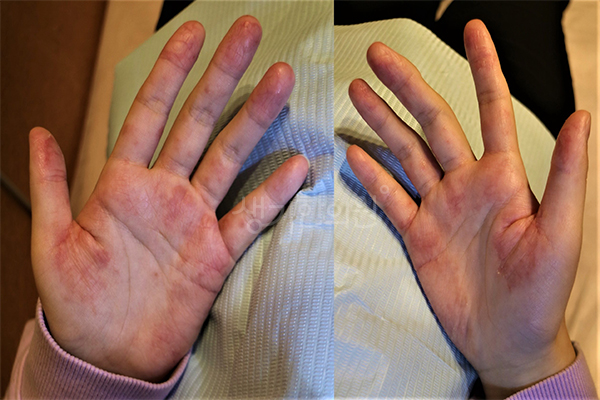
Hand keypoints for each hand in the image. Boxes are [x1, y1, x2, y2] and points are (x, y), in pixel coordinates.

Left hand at [29, 16, 307, 381]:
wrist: (107, 353)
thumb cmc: (73, 302)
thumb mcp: (51, 243)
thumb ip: (52, 187)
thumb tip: (38, 132)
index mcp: (122, 184)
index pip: (150, 114)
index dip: (170, 72)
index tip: (192, 32)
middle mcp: (165, 193)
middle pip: (198, 122)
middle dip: (222, 76)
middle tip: (248, 34)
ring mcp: (195, 219)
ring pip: (229, 158)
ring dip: (255, 120)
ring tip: (279, 81)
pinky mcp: (216, 253)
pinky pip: (249, 218)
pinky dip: (271, 194)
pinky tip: (295, 167)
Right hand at [347, 20, 589, 397]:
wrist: (510, 340)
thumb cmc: (544, 291)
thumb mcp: (563, 232)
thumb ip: (569, 175)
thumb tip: (583, 115)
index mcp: (504, 176)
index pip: (491, 108)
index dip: (483, 67)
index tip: (473, 29)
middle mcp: (467, 183)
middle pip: (432, 122)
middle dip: (406, 86)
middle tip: (378, 56)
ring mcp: (439, 207)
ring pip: (405, 153)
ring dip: (381, 122)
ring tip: (357, 93)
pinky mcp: (418, 234)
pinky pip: (391, 197)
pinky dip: (372, 176)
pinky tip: (353, 154)